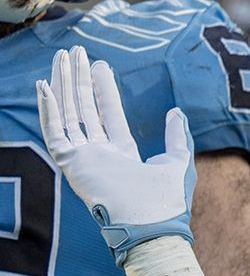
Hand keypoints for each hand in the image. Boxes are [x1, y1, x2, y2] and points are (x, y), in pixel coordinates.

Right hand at [36, 45, 195, 263]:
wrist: (153, 223)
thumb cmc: (168, 200)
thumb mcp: (177, 159)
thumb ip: (177, 136)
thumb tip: (176, 112)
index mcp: (122, 153)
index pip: (108, 114)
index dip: (104, 89)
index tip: (101, 65)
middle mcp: (99, 154)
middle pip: (84, 109)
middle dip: (80, 80)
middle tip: (75, 52)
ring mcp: (83, 159)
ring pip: (68, 114)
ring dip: (63, 86)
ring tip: (61, 58)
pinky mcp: (72, 164)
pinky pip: (54, 132)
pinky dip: (48, 109)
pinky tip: (45, 86)